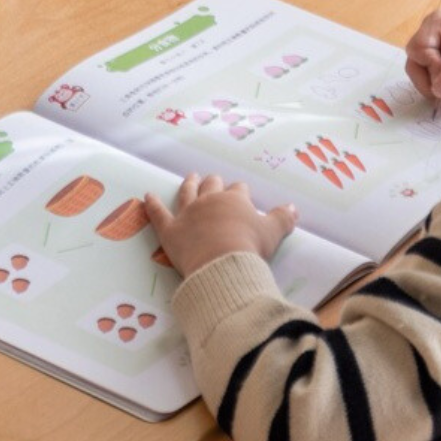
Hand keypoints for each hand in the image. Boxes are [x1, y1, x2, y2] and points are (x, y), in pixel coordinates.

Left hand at [143, 174, 296, 278]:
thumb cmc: (249, 246)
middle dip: (214, 182)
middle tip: (214, 179)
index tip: (242, 194)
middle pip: (212, 186)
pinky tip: (146, 196)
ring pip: (187, 193)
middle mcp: (209, 201)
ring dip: (188, 184)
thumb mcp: (273, 232)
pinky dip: (151, 205)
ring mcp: (187, 214)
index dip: (240, 192)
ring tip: (191, 177)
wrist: (223, 263)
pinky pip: (158, 214)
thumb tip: (294, 207)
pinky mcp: (170, 230)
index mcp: (234, 200)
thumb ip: (283, 218)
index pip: (238, 191)